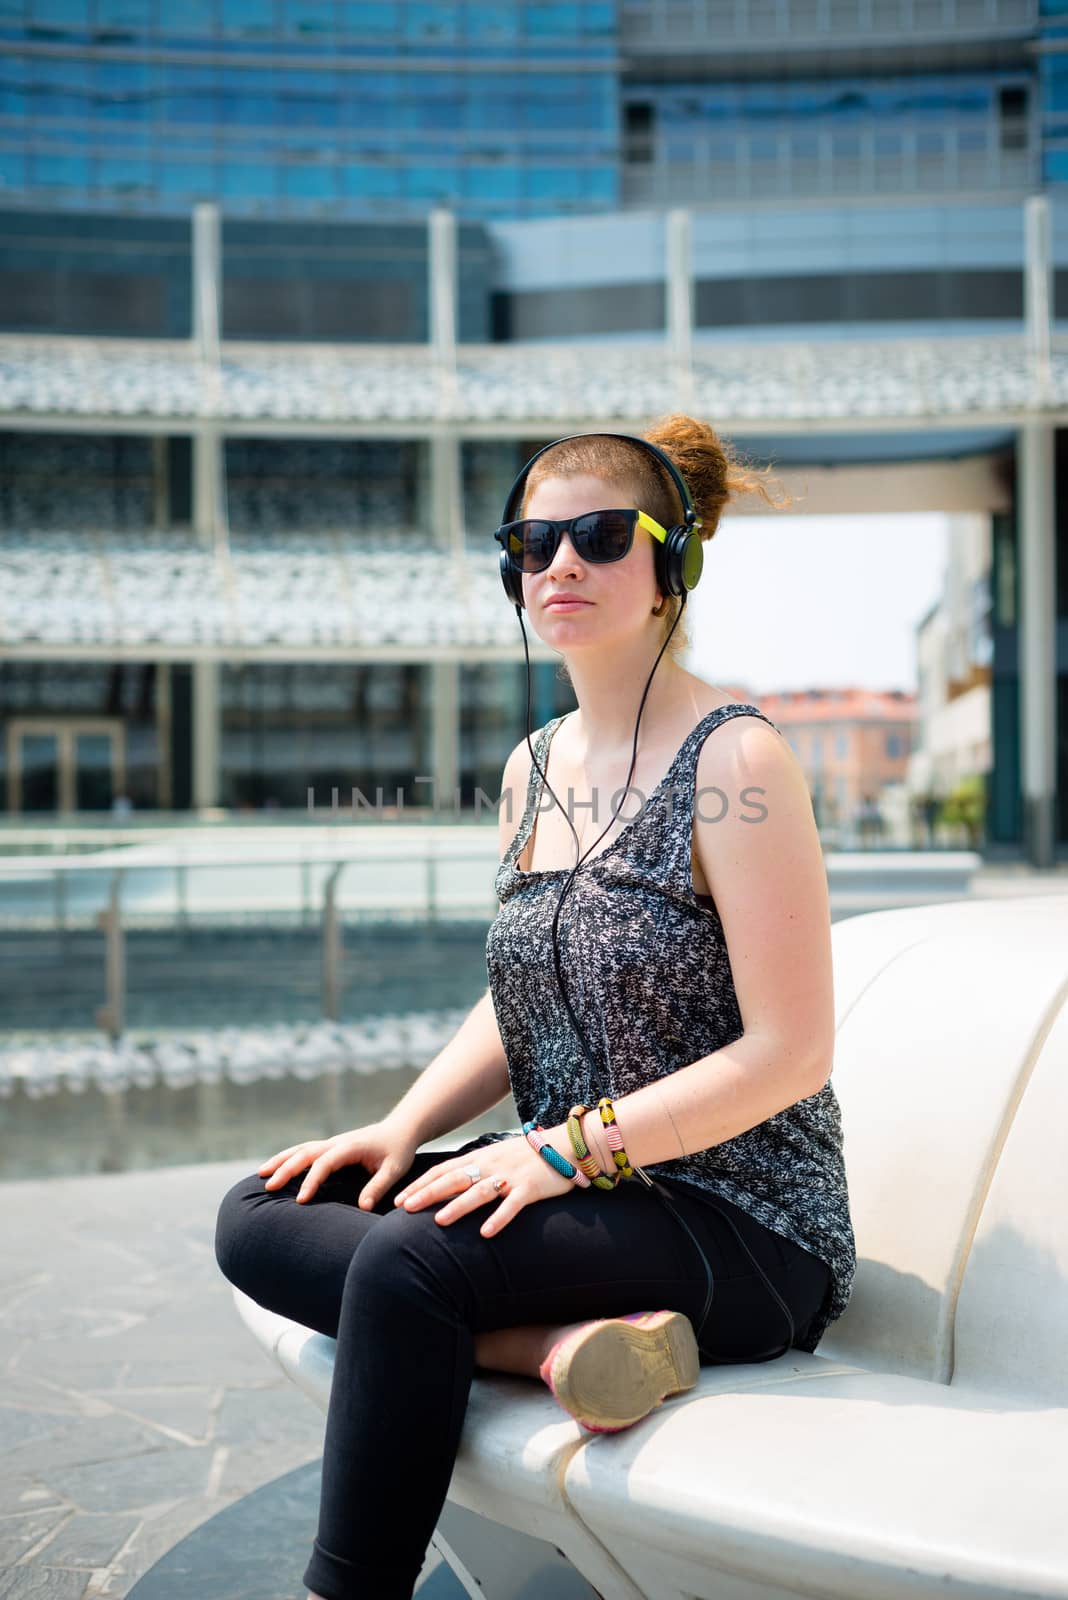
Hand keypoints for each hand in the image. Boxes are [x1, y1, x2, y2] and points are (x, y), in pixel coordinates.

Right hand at [257, 1118, 418, 1209]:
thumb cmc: (398, 1150)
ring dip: (281, 1160)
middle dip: (286, 1169)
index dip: (311, 1181)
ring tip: (261, 1175)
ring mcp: (332, 1143)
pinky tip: (276, 1168)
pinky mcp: (331, 1147)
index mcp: (350, 1147)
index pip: (325, 1163)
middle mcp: (337, 1142)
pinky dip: (288, 1157)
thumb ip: (379, 1186)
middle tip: (268, 1186)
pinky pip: (305, 1150)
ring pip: (301, 1149)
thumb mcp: (395, 1169)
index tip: (300, 1200)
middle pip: (305, 1153)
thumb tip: (363, 1207)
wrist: (400, 1129)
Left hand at [392, 1132, 573, 1237]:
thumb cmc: (529, 1157)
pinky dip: (499, 1218)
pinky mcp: (531, 1188)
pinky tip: (486, 1233)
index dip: (421, 1184)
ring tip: (438, 1221)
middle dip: (428, 1194)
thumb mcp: (498, 1158)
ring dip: (458, 1206)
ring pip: (480, 1191)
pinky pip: (513, 1204)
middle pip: (455, 1179)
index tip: (399, 1199)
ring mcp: (511, 1176)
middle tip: (405, 1208)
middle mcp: (492, 1165)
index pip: (444, 1170)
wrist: (566, 1146)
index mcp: (481, 1157)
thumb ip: (476, 1170)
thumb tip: (448, 1186)